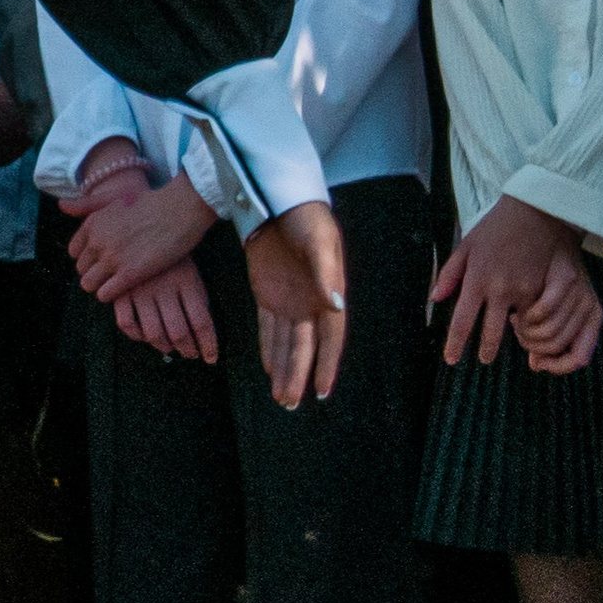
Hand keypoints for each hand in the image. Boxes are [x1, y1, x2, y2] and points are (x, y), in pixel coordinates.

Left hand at [71, 172, 213, 300]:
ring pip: (89, 284)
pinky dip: (110, 295)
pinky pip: (105, 294)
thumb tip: (61, 206)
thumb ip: (86, 204)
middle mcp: (97, 241)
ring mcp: (112, 258)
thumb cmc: (151, 202)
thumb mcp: (114, 198)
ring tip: (116, 283)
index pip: (74, 252)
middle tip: (112, 272)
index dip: (88, 258)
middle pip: (81, 269)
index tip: (102, 259)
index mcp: (92, 223)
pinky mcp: (129, 274)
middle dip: (94, 272)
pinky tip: (124, 289)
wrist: (179, 209)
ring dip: (100, 286)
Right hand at [114, 253, 218, 363]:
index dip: (208, 345)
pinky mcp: (121, 291)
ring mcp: (140, 290)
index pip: (202, 322)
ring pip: (153, 333)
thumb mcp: (192, 273)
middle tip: (191, 354)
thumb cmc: (174, 256)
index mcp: (187, 282)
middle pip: (178, 332)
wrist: (147, 226)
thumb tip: (203, 334)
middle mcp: (164, 288)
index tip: (211, 358)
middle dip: (188, 350)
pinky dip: (136, 336)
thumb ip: (198, 300)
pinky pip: (126, 323)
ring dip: (164, 347)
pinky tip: (144, 336)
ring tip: (170, 348)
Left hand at [246, 197, 346, 406]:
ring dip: (284, 368)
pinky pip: (268, 328)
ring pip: (286, 342)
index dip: (327, 363)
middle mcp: (311, 302)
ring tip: (281, 397)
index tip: (323, 390)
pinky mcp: (267, 294)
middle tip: (290, 403)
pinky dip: (268, 348)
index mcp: (328, 291)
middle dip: (299, 374)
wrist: (277, 198)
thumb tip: (335, 304)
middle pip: (305, 346)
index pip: (330, 336)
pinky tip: (270, 369)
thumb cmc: (306, 217)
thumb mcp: (318, 241)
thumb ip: (325, 273)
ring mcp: (289, 300)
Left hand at [430, 193, 583, 367]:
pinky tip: (526, 324)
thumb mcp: (466, 246)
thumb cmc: (495, 227)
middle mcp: (499, 289)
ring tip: (507, 340)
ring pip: (516, 328)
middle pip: (491, 334)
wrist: (533, 212)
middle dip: (486, 351)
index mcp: (476, 279)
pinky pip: (535, 316)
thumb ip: (449, 274)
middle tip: (483, 360)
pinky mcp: (543, 289)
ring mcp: (523, 291)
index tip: (451, 359)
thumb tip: (434, 298)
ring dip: (511, 339)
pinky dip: (529, 322)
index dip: (455, 344)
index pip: (462, 322)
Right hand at [511, 245, 602, 375]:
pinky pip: (543, 312)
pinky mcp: (567, 280)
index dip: (557, 366)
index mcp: (593, 319)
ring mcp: (581, 294)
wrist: (551, 234)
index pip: (579, 359)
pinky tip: (515, 310)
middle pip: (556, 347)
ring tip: (515, 320)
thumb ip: (547, 339)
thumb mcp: (558, 310)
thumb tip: (537, 365)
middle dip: (532, 346)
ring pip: (548, 334)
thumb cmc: (553, 276)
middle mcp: (590, 308)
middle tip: (519, 333)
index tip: (536, 361)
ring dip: (525, 333)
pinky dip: (527, 317)